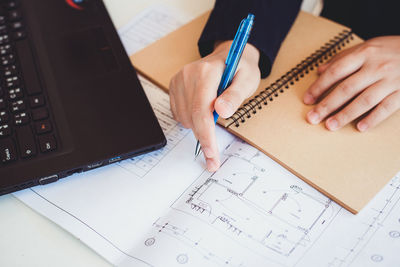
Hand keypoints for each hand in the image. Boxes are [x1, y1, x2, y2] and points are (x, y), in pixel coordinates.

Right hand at [169, 41, 259, 170]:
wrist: (228, 55)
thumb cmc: (240, 68)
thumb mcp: (248, 80)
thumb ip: (235, 96)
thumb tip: (221, 111)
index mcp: (207, 72)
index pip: (202, 110)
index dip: (206, 136)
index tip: (211, 155)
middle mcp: (188, 75)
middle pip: (191, 118)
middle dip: (204, 139)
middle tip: (214, 156)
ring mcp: (179, 80)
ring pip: (184, 118)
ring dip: (198, 127)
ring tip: (214, 114)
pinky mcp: (174, 86)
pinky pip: (179, 113)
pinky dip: (191, 119)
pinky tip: (203, 110)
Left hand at [304, 36, 399, 131]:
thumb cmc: (393, 50)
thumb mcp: (368, 46)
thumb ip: (343, 58)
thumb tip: (320, 70)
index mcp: (365, 53)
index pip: (336, 71)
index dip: (319, 86)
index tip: (307, 99)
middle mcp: (376, 67)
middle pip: (346, 89)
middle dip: (327, 105)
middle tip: (312, 118)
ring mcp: (391, 80)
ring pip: (364, 101)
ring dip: (345, 115)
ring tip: (330, 126)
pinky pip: (386, 108)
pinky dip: (373, 118)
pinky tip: (360, 128)